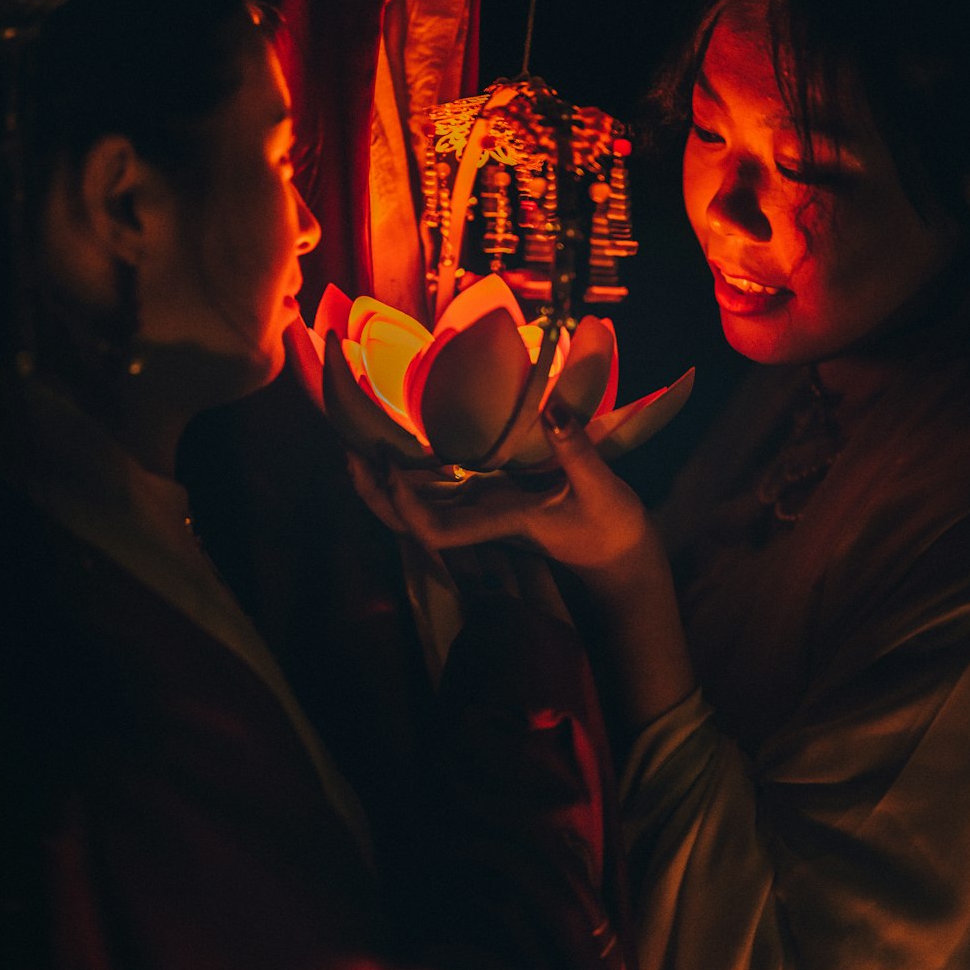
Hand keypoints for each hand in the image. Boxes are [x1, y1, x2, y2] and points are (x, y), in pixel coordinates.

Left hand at [349, 401, 695, 730]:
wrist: (620, 561)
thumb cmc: (613, 530)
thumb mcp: (602, 487)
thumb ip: (575, 450)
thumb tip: (550, 408)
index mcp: (500, 522)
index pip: (437, 532)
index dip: (406, 507)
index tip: (391, 466)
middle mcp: (481, 520)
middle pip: (409, 522)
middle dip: (374, 491)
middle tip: (349, 446)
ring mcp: (483, 512)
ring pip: (419, 506)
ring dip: (385, 480)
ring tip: (360, 437)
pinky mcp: (491, 501)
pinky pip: (439, 491)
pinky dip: (414, 471)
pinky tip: (403, 442)